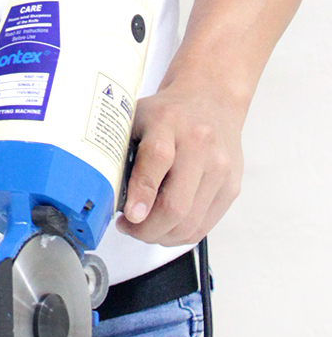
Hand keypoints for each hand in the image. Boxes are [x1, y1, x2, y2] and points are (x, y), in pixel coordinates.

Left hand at [116, 77, 244, 245]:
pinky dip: (181, 235)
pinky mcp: (231, 186)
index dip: (141, 193)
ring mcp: (220, 168)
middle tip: (129, 228)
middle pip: (176, 204)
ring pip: (190, 222)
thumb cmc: (169, 113)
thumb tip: (106, 192)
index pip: (156, 160)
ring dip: (162, 236)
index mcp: (168, 123)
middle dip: (147, 229)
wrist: (211, 100)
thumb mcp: (136, 118)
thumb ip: (121, 148)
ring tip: (144, 230)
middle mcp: (199, 145)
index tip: (129, 216)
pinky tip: (165, 229)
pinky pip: (205, 225)